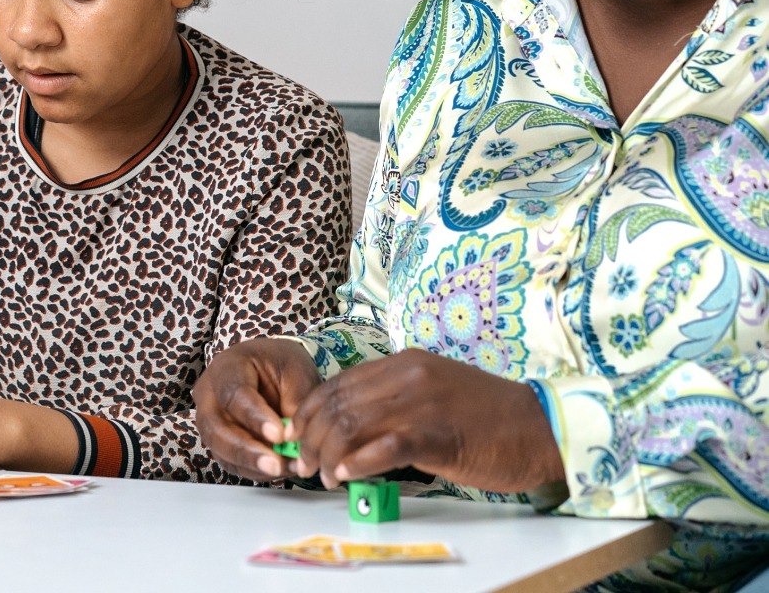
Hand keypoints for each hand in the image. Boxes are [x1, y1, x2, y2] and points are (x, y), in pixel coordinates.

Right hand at [193, 337, 322, 480]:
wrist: (269, 369)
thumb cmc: (280, 365)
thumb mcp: (296, 372)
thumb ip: (296, 401)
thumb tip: (295, 439)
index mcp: (226, 367)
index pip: (232, 394)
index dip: (254, 417)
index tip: (279, 435)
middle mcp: (209, 395)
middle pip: (216, 428)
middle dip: (246, 451)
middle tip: (276, 464)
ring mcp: (211, 421)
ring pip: (220, 450)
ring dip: (253, 464)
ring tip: (285, 468)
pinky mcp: (220, 443)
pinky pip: (232, 463)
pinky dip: (256, 470)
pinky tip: (280, 469)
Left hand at [292, 348, 563, 491]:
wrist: (540, 427)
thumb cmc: (487, 417)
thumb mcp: (433, 392)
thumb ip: (394, 398)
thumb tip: (351, 425)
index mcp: (403, 362)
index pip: (337, 384)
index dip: (310, 412)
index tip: (298, 436)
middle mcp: (407, 375)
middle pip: (336, 404)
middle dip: (311, 437)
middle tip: (304, 464)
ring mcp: (421, 403)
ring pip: (350, 425)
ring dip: (328, 455)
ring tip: (324, 476)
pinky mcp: (435, 435)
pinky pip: (382, 447)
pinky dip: (356, 464)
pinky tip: (347, 476)